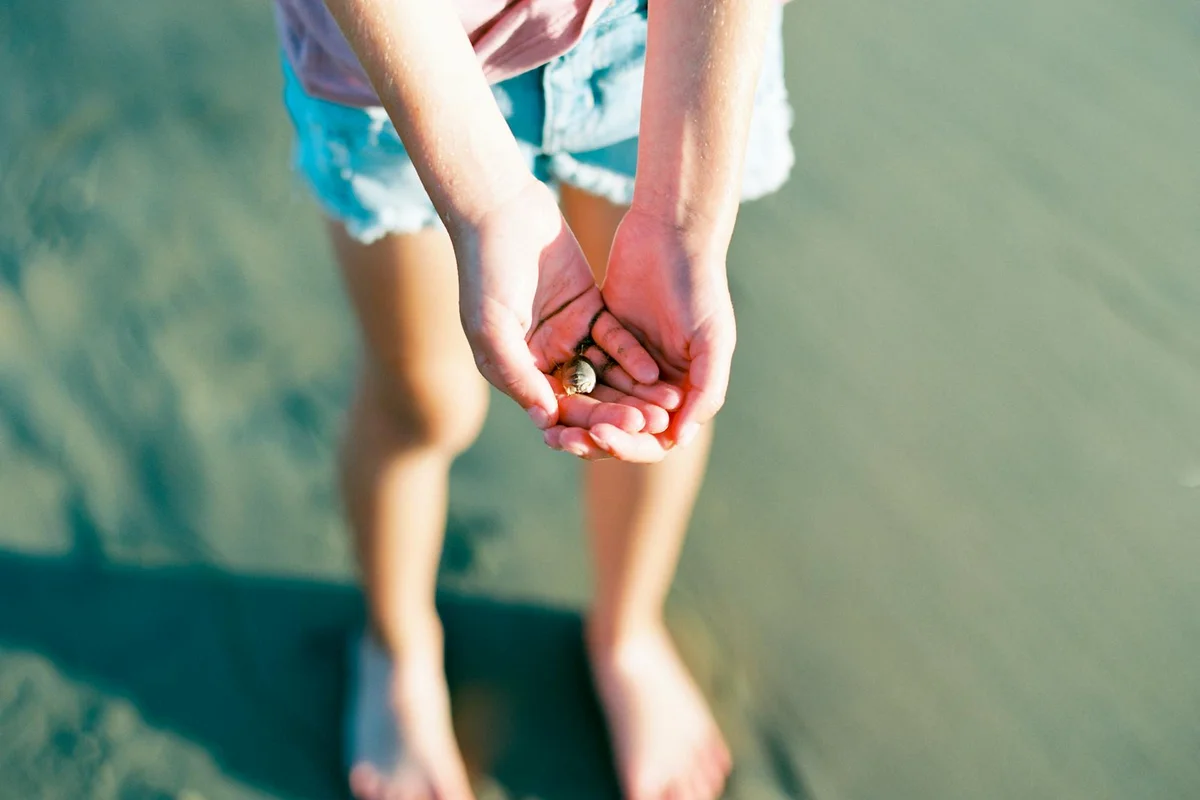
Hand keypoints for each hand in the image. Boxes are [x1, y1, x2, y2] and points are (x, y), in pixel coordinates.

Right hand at [451, 179, 674, 429]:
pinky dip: (631, 356)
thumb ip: (518, 373)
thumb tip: (545, 419)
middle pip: (584, 395)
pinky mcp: (588, 309)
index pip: (552, 409)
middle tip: (647, 425)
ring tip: (661, 406)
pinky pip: (614, 340)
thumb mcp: (493, 326)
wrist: (500, 210)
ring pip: (604, 372)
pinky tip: (651, 372)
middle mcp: (540, 358)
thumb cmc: (485, 269)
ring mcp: (566, 334)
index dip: (583, 425)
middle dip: (615, 411)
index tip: (614, 437)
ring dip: (630, 390)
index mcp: (513, 369)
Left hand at [544, 206, 736, 461]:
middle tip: (563, 440)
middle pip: (623, 425)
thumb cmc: (700, 287)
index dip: (629, 444)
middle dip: (594, 436)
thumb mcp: (712, 339)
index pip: (656, 437)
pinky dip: (568, 384)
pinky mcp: (603, 338)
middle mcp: (657, 383)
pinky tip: (545, 393)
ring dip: (577, 416)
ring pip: (600, 401)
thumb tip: (681, 439)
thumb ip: (706, 388)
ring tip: (550, 428)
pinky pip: (584, 369)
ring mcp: (629, 361)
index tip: (603, 437)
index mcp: (686, 390)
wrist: (671, 234)